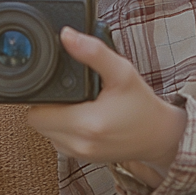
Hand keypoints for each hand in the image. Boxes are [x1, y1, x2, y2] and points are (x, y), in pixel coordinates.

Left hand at [25, 26, 186, 184]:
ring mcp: (79, 154)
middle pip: (38, 122)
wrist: (159, 136)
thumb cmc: (142, 106)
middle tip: (69, 93)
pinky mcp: (82, 158)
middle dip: (48, 104)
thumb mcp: (122, 72)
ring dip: (54, 118)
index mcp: (85, 124)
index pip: (36, 112)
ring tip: (77, 104)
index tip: (58, 86)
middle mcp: (79, 143)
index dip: (42, 95)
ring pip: (46, 132)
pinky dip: (64, 128)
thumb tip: (67, 36)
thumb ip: (94, 52)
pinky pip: (59, 141)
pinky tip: (82, 116)